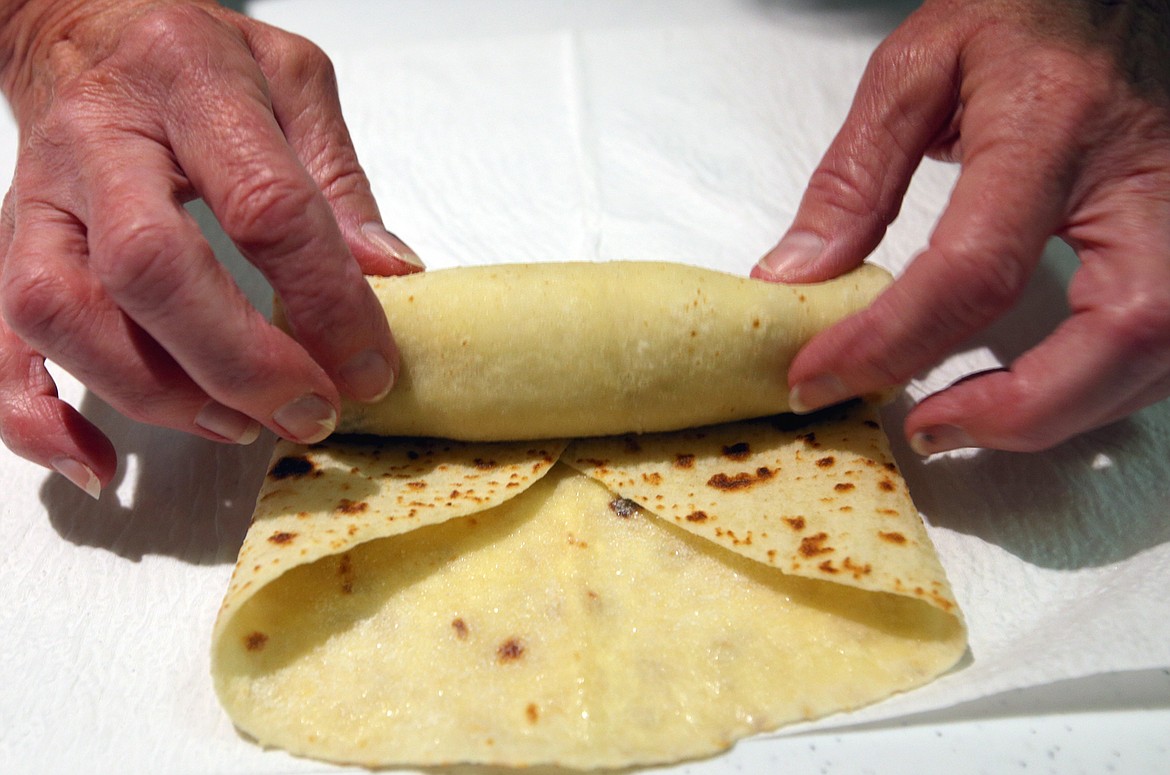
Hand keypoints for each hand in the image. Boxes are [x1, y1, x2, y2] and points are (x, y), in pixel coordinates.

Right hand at [0, 0, 421, 496]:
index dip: (326, 300)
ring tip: (237, 424)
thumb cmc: (195, 57)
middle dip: (239, 361)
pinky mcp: (10, 246)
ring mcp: (43, 201)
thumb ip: (339, 178)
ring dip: (155, 392)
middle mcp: (103, 145)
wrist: (82, 26)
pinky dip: (39, 418)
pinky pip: (0, 343)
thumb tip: (390, 273)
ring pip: (63, 312)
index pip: (268, 206)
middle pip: (152, 269)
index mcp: (193, 88)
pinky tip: (98, 462)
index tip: (371, 364)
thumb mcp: (293, 82)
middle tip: (308, 410)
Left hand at [753, 0, 1169, 453]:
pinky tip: (1026, 392)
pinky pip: (1162, 344)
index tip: (820, 377)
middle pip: (1121, 331)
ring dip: (1058, 413)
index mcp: (1053, 124)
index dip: (892, 340)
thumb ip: (856, 177)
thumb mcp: (916, 68)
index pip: (975, 267)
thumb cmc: (1023, 11)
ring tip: (958, 417)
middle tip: (922, 426)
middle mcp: (1140, 177)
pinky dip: (1094, 389)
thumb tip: (797, 277)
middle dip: (1018, 408)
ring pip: (1156, 355)